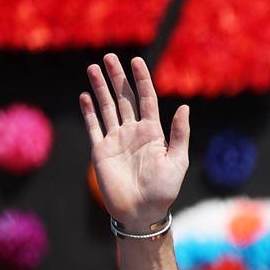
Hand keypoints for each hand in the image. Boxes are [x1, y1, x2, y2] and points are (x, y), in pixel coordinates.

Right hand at [80, 53, 188, 231]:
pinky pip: (94, 125)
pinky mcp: (101, 150)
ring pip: (107, 107)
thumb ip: (179, 134)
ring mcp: (116, 140)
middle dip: (117, 78)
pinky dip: (89, 111)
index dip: (141, 80)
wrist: (141, 212)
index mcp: (153, 133)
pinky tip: (85, 95)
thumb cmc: (163, 191)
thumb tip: (184, 107)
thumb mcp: (177, 162)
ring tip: (94, 67)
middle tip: (110, 58)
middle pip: (124, 98)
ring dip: (100, 88)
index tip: (137, 61)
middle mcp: (133, 132)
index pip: (146, 99)